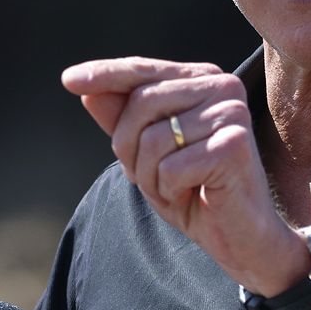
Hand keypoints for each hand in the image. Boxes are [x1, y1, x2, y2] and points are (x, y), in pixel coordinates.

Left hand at [61, 57, 309, 295]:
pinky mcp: (233, 145)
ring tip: (178, 187)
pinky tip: (194, 195)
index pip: (143, 71)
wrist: (242, 238)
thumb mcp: (147, 155)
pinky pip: (169, 167)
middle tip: (154, 176)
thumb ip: (121, 121)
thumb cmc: (195, 192)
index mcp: (203, 79)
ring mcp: (231, 113)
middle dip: (129, 148)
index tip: (68, 81)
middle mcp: (222, 86)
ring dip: (151, 175)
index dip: (104, 75)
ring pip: (151, 139)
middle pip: (140, 103)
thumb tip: (86, 91)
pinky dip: (170, 190)